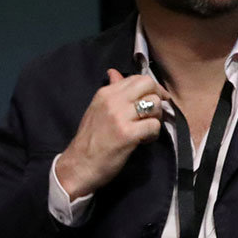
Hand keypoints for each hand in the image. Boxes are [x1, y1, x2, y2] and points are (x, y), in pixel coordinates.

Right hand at [56, 69, 169, 198]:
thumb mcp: (97, 109)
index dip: (152, 88)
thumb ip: (111, 91)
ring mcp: (120, 117)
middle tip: (155, 113)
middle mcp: (112, 100)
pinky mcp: (128, 134)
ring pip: (155, 104)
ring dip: (156, 118)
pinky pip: (154, 125)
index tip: (155, 99)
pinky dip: (154, 134)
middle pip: (148, 84)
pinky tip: (144, 141)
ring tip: (147, 129)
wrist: (78, 166)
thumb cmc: (90, 139)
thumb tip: (114, 72)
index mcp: (105, 93)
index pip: (137, 78)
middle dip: (158, 97)